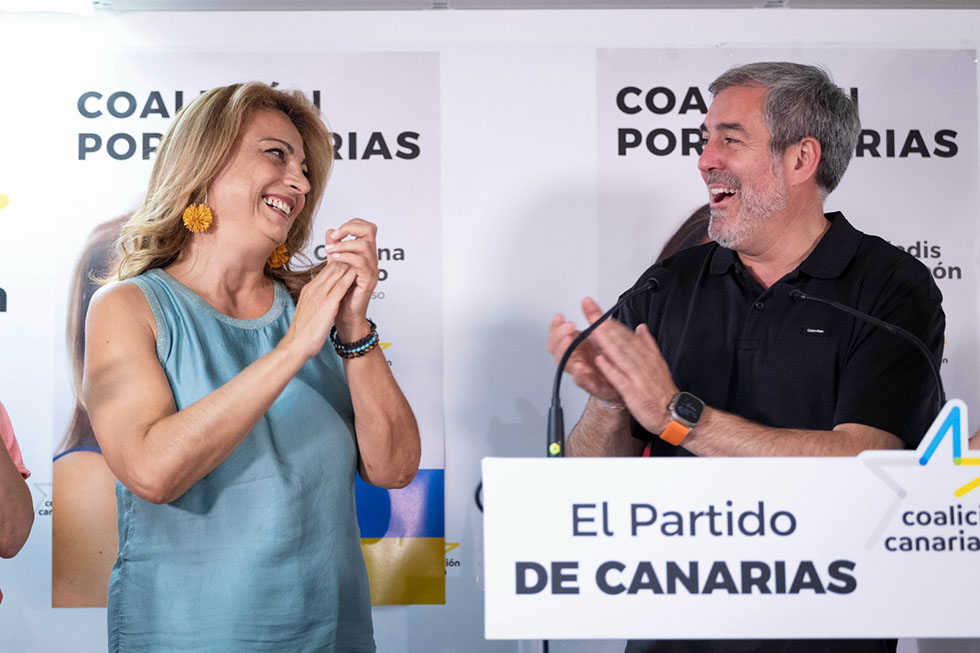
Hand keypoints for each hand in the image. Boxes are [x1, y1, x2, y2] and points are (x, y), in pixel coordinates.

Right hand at [281, 260, 357, 359]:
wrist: (295, 345)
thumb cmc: (302, 333)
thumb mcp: (308, 311)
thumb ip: (315, 301)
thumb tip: (323, 298)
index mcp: (309, 290)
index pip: (325, 270)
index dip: (338, 262)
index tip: (348, 257)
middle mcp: (314, 289)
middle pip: (331, 267)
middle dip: (344, 258)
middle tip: (356, 251)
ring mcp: (320, 295)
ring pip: (336, 273)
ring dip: (349, 264)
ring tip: (360, 257)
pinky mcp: (328, 303)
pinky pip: (341, 285)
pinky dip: (350, 277)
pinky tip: (358, 272)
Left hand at [322, 218, 378, 338]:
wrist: (345, 316)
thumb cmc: (342, 294)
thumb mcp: (336, 265)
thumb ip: (336, 248)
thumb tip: (330, 231)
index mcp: (365, 254)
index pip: (366, 227)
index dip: (351, 224)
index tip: (336, 232)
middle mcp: (371, 259)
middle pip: (370, 230)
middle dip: (350, 228)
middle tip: (335, 236)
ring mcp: (372, 269)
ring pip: (364, 245)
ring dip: (344, 244)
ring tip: (330, 250)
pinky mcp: (368, 280)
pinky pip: (360, 263)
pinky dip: (346, 258)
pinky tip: (334, 259)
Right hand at [547, 298, 621, 404]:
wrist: (624, 383)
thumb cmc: (610, 361)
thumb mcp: (604, 334)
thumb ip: (594, 317)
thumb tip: (587, 300)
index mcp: (577, 347)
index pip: (557, 336)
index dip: (555, 327)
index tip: (559, 317)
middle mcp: (576, 359)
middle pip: (556, 350)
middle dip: (559, 337)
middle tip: (567, 328)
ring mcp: (582, 372)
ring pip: (565, 365)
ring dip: (565, 353)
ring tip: (568, 342)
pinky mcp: (593, 385)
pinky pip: (583, 381)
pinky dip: (580, 374)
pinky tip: (580, 366)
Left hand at [583, 299, 678, 433]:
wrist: (673, 413)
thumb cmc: (662, 390)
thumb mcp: (658, 362)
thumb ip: (647, 344)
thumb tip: (641, 327)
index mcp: (646, 354)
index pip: (625, 333)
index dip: (609, 320)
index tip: (595, 308)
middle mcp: (642, 362)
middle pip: (620, 339)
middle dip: (603, 324)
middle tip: (589, 309)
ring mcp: (637, 376)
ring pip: (620, 355)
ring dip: (605, 340)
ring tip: (592, 327)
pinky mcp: (634, 392)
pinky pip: (620, 378)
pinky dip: (610, 369)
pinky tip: (599, 360)